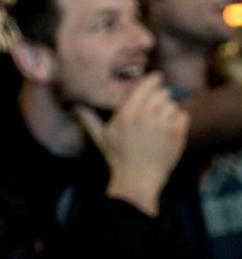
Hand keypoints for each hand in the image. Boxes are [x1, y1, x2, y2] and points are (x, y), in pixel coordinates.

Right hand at [74, 74, 188, 215]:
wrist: (138, 179)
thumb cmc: (118, 158)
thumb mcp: (100, 138)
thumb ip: (88, 119)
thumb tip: (75, 107)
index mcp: (126, 114)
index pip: (145, 85)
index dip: (153, 80)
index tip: (156, 78)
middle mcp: (145, 116)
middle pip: (161, 92)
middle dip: (160, 97)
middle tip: (155, 106)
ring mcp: (162, 124)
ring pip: (172, 104)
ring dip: (168, 110)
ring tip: (160, 122)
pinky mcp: (176, 133)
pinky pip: (182, 115)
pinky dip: (177, 119)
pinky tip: (168, 129)